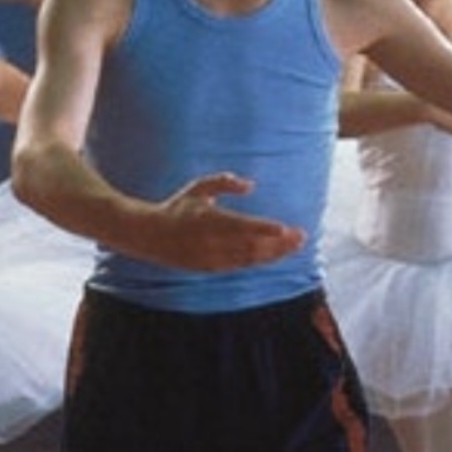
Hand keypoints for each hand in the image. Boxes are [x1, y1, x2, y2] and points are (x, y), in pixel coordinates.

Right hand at [140, 172, 305, 271]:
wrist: (151, 236)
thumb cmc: (178, 208)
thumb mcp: (198, 188)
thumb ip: (223, 183)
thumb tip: (250, 184)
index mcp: (208, 220)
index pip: (243, 226)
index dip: (265, 229)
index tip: (285, 228)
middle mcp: (211, 242)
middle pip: (251, 245)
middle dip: (278, 243)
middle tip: (301, 237)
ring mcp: (211, 258)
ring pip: (249, 258)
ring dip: (273, 253)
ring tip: (294, 246)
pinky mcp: (211, 268)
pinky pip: (240, 265)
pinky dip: (259, 260)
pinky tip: (274, 255)